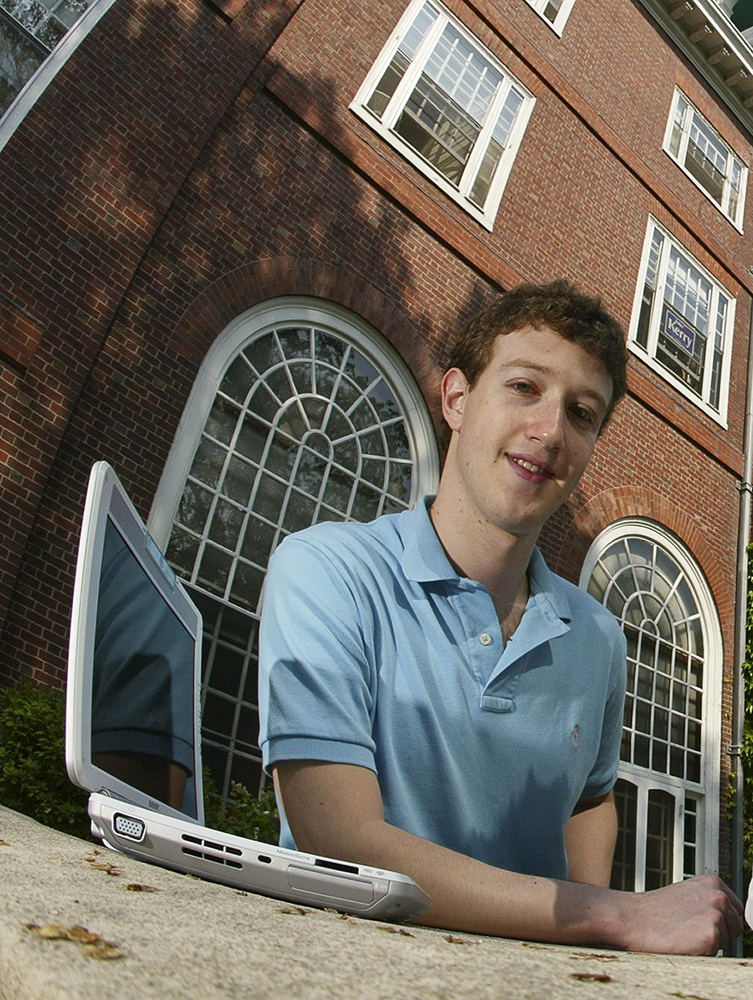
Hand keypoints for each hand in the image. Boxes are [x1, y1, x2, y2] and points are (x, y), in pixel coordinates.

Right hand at [620, 875, 743, 954]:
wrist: (632, 919)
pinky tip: (684, 941)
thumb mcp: (687, 893)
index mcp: (713, 882)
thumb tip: (725, 912)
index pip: (734, 909)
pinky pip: (717, 952)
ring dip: (711, 942)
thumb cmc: (656, 910)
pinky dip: (703, 952)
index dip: (719, 919)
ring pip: (728, 940)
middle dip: (719, 931)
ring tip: (686, 933)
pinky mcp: (711, 934)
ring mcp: (716, 914)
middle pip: (735, 926)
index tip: (701, 920)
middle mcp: (718, 896)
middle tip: (690, 927)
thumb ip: (708, 899)